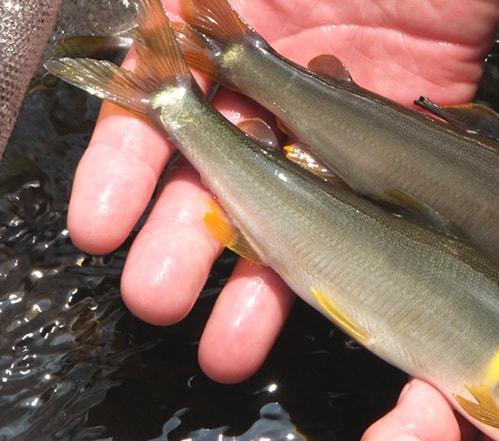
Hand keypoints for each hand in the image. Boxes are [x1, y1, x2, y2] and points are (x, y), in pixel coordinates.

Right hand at [68, 0, 498, 382]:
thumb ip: (202, 5)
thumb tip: (154, 29)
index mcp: (227, 43)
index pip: (161, 112)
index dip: (125, 171)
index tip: (102, 226)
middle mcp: (272, 98)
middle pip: (217, 181)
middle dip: (180, 246)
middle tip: (158, 297)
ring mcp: (332, 134)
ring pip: (284, 215)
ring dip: (253, 283)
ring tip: (226, 346)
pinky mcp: (392, 157)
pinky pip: (358, 219)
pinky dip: (332, 263)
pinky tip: (311, 302)